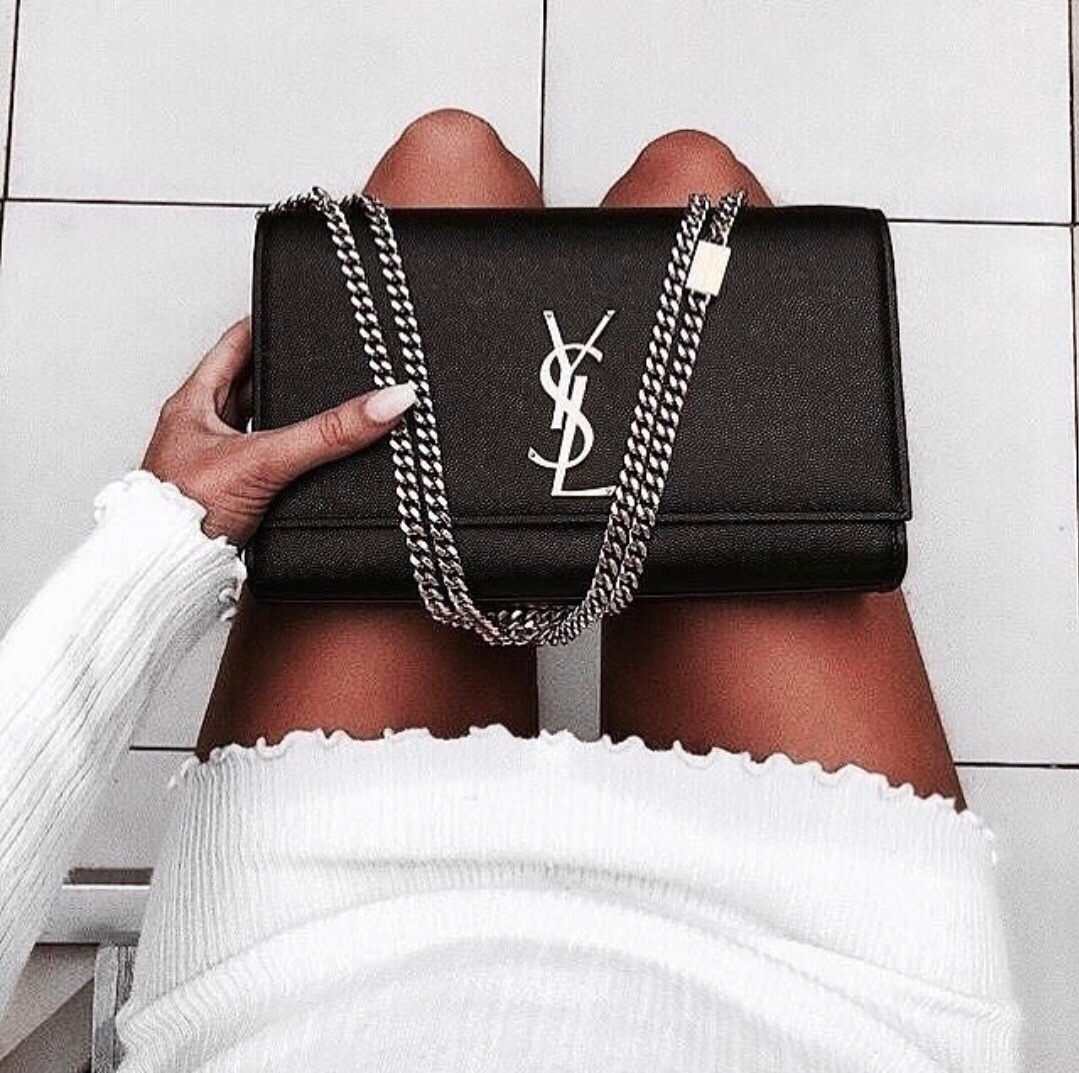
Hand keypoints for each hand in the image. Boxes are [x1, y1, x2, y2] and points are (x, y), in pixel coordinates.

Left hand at [140, 318, 415, 546]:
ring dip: (287, 420)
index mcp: (194, 403)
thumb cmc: (183, 513)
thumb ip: (326, 433)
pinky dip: (286, 458)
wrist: (164, 572)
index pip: (234, 344)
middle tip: (322, 363)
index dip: (265, 325)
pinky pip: (265, 464)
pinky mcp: (230, 496)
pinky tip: (305, 465)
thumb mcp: (265, 459)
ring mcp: (214, 464)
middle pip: (251, 385)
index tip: (293, 311)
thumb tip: (384, 403)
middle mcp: (201, 429)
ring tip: (322, 412)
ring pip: (259, 426)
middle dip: (287, 375)